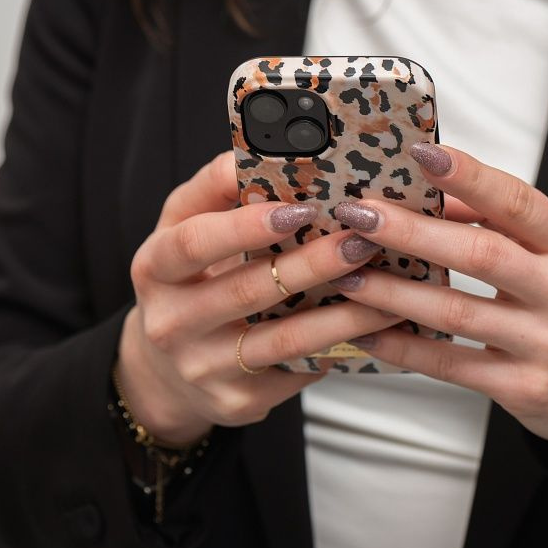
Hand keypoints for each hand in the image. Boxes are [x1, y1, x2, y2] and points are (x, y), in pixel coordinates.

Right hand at [117, 151, 401, 445]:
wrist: (167, 370)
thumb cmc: (191, 281)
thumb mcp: (188, 230)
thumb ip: (221, 191)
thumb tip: (279, 146)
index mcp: (156, 267)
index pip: (193, 243)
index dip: (245, 226)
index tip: (300, 206)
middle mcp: (172, 321)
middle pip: (248, 291)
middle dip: (313, 265)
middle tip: (363, 240)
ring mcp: (204, 366)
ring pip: (285, 339)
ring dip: (345, 311)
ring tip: (390, 286)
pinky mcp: (238, 401)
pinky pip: (300, 370)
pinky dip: (343, 344)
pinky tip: (379, 324)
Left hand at [329, 143, 547, 448]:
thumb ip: (503, 225)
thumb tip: (432, 195)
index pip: (519, 202)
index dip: (470, 177)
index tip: (421, 154)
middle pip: (480, 254)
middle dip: (412, 231)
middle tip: (359, 214)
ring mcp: (545, 343)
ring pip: (455, 312)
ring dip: (392, 291)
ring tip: (345, 273)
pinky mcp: (524, 388)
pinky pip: (451, 365)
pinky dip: (404, 347)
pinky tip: (367, 332)